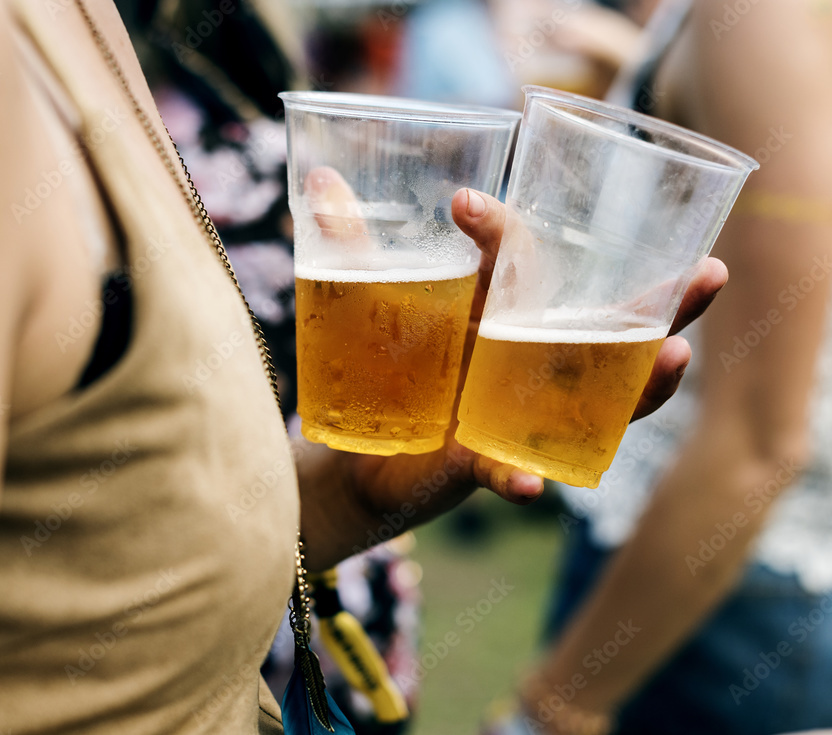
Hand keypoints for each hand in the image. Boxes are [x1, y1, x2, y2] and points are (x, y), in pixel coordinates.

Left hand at [297, 179, 726, 567]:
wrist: (352, 457)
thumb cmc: (382, 375)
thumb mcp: (368, 311)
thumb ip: (349, 250)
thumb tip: (318, 177)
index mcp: (498, 319)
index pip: (523, 269)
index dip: (505, 236)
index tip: (463, 207)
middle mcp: (523, 367)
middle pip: (607, 334)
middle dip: (660, 306)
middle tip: (710, 271)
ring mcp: (514, 418)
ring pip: (597, 405)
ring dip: (640, 387)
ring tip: (675, 359)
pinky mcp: (480, 464)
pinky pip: (510, 472)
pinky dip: (516, 478)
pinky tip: (528, 484)